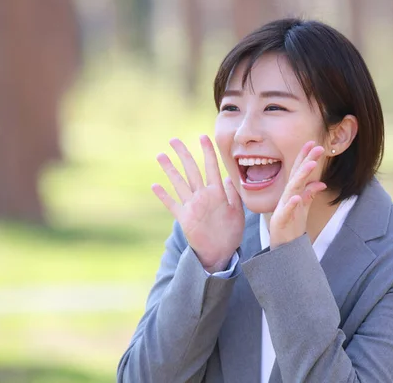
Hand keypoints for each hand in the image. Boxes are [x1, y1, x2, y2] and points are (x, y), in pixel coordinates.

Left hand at [152, 135, 244, 272]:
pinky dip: (162, 195)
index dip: (207, 151)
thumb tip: (226, 177)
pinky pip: (170, 204)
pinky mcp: (182, 218)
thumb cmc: (230, 233)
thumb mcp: (238, 212)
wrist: (218, 255)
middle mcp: (203, 197)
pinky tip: (154, 185)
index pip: (212, 167)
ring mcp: (191, 206)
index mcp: (218, 193)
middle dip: (182, 153)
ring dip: (169, 169)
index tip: (202, 137)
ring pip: (178, 183)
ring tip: (160, 155)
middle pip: (191, 170)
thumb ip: (232, 193)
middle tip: (173, 140)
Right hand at [269, 141, 326, 248]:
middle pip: (297, 176)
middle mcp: (287, 197)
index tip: (313, 143)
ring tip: (310, 165)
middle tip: (317, 147)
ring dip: (301, 176)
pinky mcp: (281, 220)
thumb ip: (310, 194)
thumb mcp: (303, 208)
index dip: (305, 157)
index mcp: (293, 192)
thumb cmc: (291, 225)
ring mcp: (283, 208)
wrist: (284, 247)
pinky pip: (287, 211)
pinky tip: (297, 197)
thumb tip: (321, 183)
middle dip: (306, 161)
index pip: (299, 172)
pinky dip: (292, 203)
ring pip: (292, 189)